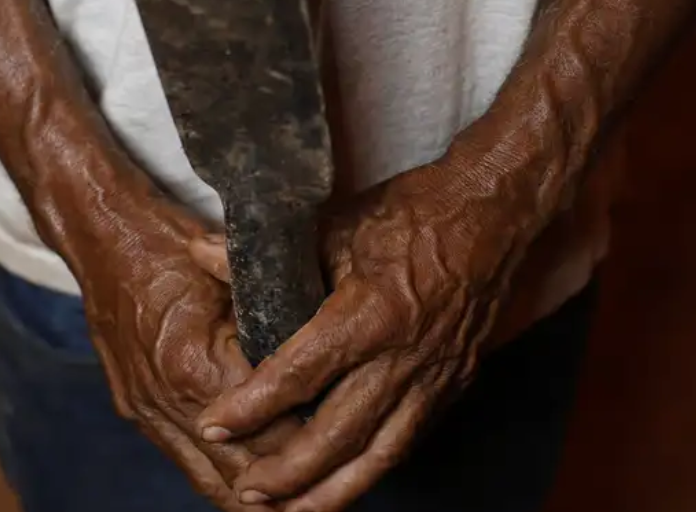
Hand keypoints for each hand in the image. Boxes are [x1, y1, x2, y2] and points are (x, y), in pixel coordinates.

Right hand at [71, 199, 300, 511]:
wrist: (100, 235)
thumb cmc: (170, 243)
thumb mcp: (236, 272)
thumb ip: (275, 320)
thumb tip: (325, 357)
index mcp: (196, 365)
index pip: (267, 430)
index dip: (308, 447)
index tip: (344, 452)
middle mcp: (168, 399)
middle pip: (239, 472)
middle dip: (284, 489)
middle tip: (327, 500)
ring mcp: (147, 410)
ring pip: (209, 480)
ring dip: (251, 497)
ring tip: (298, 508)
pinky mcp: (137, 410)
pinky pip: (184, 463)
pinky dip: (221, 478)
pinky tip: (251, 487)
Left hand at [188, 162, 543, 510]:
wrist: (493, 214)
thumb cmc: (414, 212)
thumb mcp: (335, 223)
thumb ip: (266, 254)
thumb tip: (202, 253)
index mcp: (370, 313)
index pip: (300, 374)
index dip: (253, 406)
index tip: (216, 426)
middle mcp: (404, 355)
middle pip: (339, 434)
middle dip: (289, 473)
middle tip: (249, 492)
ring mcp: (435, 375)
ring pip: (381, 453)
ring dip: (335, 491)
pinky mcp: (454, 383)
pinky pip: (410, 439)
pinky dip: (375, 466)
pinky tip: (349, 480)